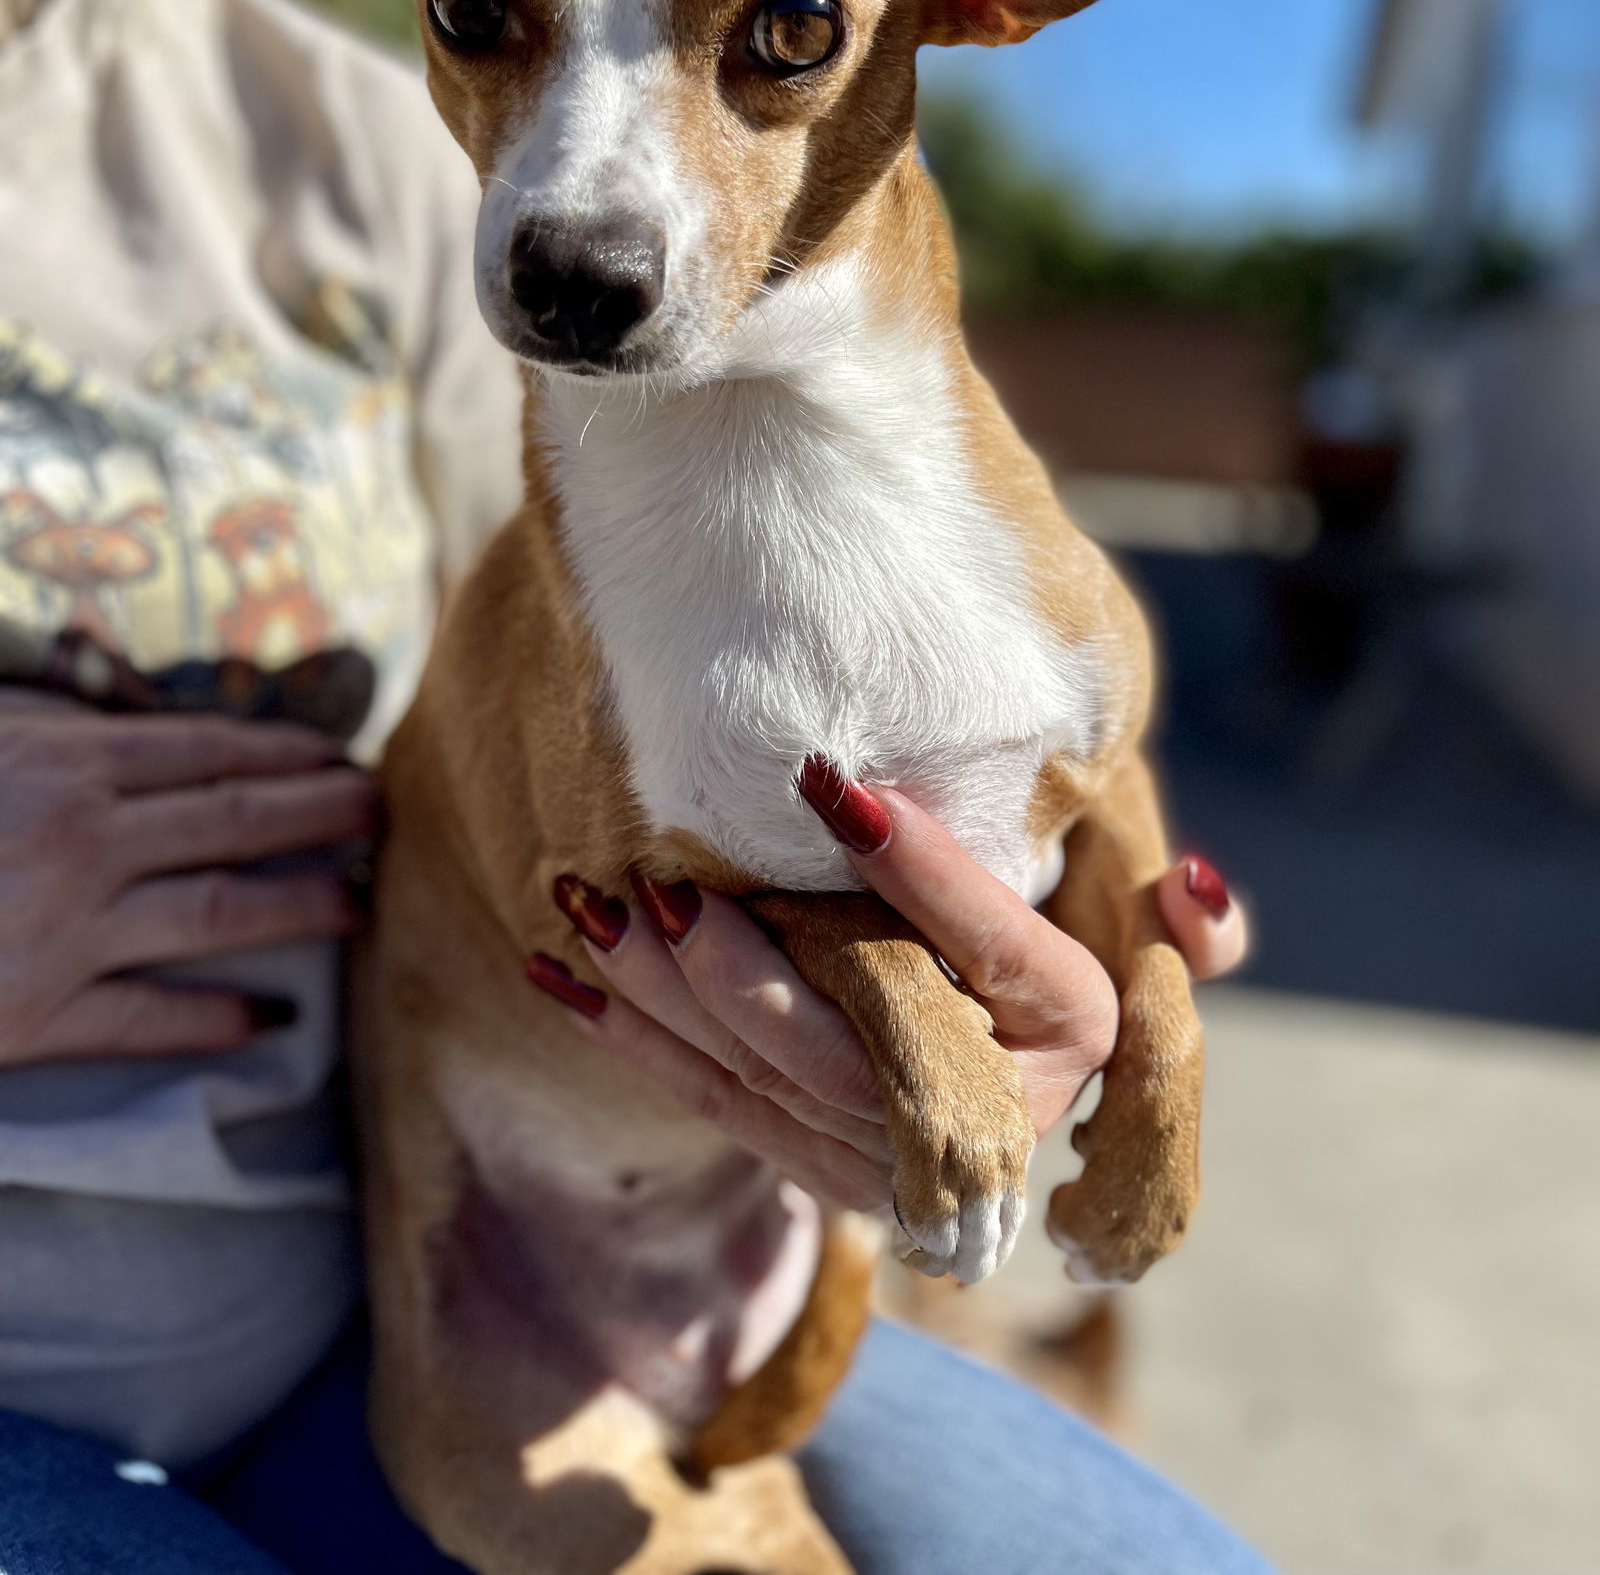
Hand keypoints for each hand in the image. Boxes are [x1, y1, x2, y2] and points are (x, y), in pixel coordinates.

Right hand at [0, 696, 376, 1064]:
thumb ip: (58, 731)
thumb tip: (127, 724)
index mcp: (67, 766)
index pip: (211, 751)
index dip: (290, 754)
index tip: (343, 756)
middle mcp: (83, 843)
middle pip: (237, 820)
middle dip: (327, 812)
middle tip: (389, 812)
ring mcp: (64, 932)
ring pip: (217, 912)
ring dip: (302, 906)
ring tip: (363, 905)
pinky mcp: (34, 1016)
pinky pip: (145, 1019)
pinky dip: (214, 1019)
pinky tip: (275, 1017)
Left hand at [530, 787, 1247, 1215]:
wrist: (996, 1032)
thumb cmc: (1058, 925)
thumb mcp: (1126, 898)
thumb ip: (1188, 919)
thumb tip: (1198, 891)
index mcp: (1068, 1026)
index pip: (984, 942)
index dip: (912, 867)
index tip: (818, 780)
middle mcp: (984, 1116)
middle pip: (849, 1049)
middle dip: (742, 972)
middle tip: (663, 885)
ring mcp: (886, 1155)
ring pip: (760, 1079)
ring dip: (662, 999)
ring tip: (594, 907)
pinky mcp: (806, 1156)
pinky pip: (706, 1097)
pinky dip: (627, 1035)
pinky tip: (556, 974)